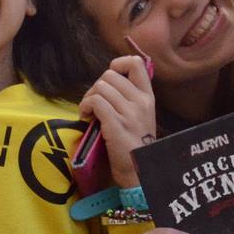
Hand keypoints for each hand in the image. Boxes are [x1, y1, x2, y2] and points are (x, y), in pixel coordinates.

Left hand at [78, 55, 156, 188]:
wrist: (138, 170)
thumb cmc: (135, 143)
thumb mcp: (140, 115)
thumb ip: (130, 97)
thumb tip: (108, 80)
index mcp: (148, 97)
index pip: (136, 63)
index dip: (118, 64)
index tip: (109, 79)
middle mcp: (141, 101)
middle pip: (110, 75)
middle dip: (96, 86)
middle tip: (93, 102)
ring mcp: (129, 113)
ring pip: (100, 87)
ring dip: (88, 98)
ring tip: (89, 112)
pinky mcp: (116, 123)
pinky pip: (95, 101)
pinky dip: (85, 107)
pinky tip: (86, 117)